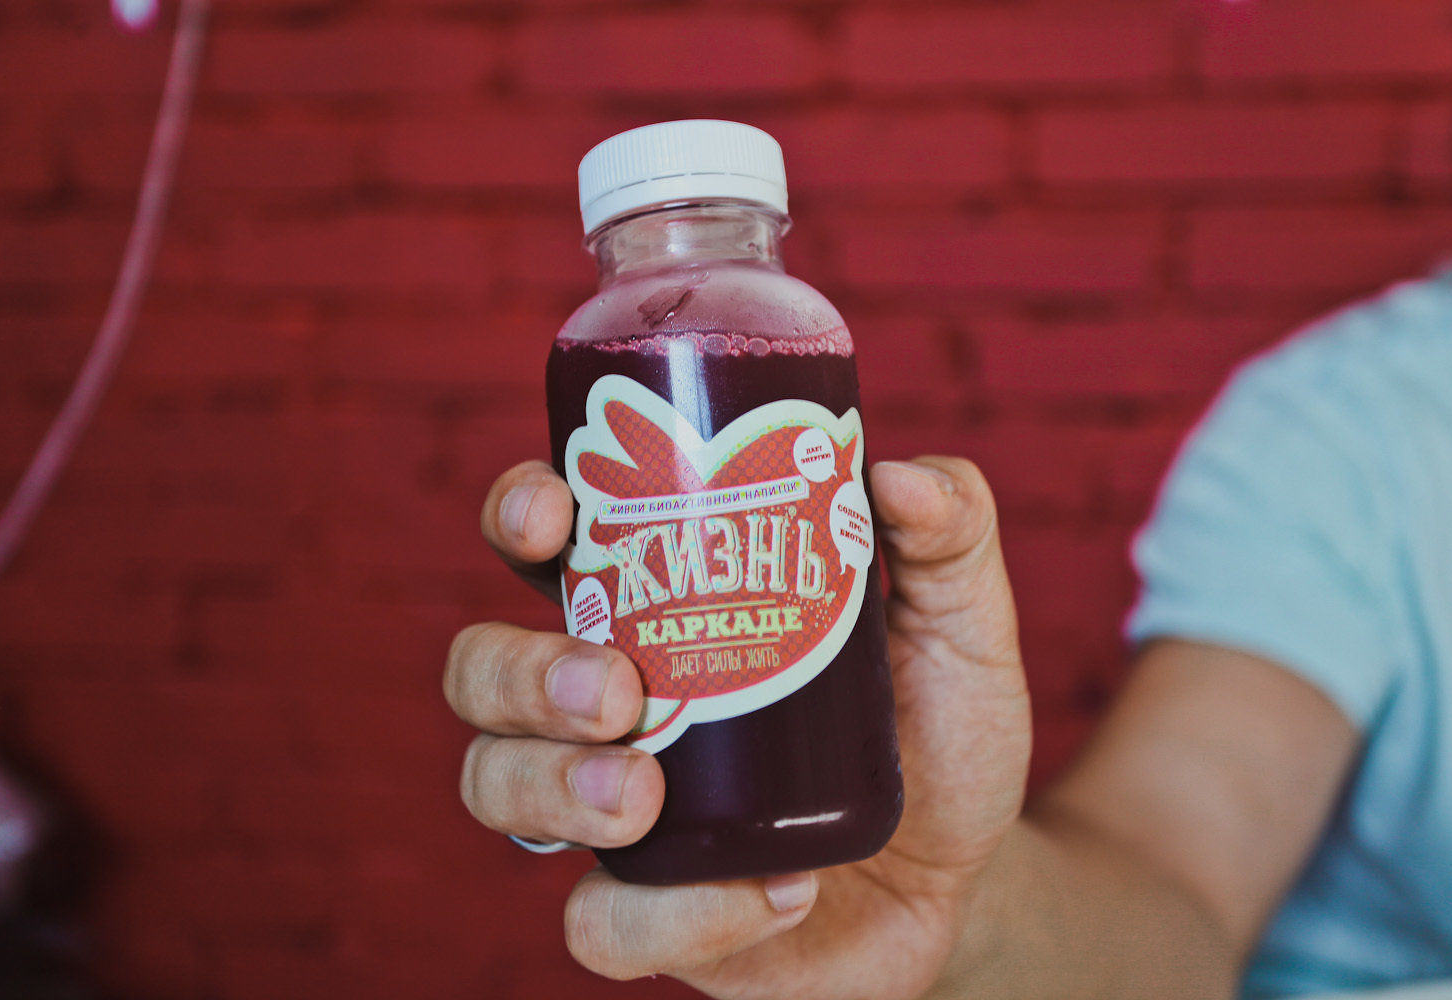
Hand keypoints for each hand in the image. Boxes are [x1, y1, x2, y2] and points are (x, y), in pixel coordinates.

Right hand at [445, 457, 1031, 998]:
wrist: (968, 874)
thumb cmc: (936, 728)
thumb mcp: (961, 622)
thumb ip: (949, 533)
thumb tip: (899, 475)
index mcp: (661, 610)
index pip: (547, 546)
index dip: (519, 516)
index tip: (551, 513)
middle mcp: (612, 707)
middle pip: (483, 670)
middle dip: (521, 671)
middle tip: (616, 689)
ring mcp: (617, 815)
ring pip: (495, 788)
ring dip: (550, 785)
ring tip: (644, 798)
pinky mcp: (650, 917)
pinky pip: (597, 926)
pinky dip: (671, 916)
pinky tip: (774, 894)